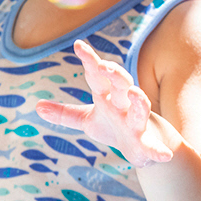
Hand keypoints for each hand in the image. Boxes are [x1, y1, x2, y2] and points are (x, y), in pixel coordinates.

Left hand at [35, 39, 172, 166]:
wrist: (144, 148)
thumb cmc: (115, 128)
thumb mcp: (88, 120)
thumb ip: (65, 113)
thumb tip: (36, 107)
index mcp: (108, 98)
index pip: (98, 77)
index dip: (90, 61)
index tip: (79, 45)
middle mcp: (124, 106)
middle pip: (122, 85)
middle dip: (116, 74)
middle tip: (105, 65)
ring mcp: (137, 124)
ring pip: (140, 109)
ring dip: (139, 101)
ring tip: (134, 92)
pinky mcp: (146, 144)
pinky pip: (153, 147)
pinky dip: (158, 150)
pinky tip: (164, 155)